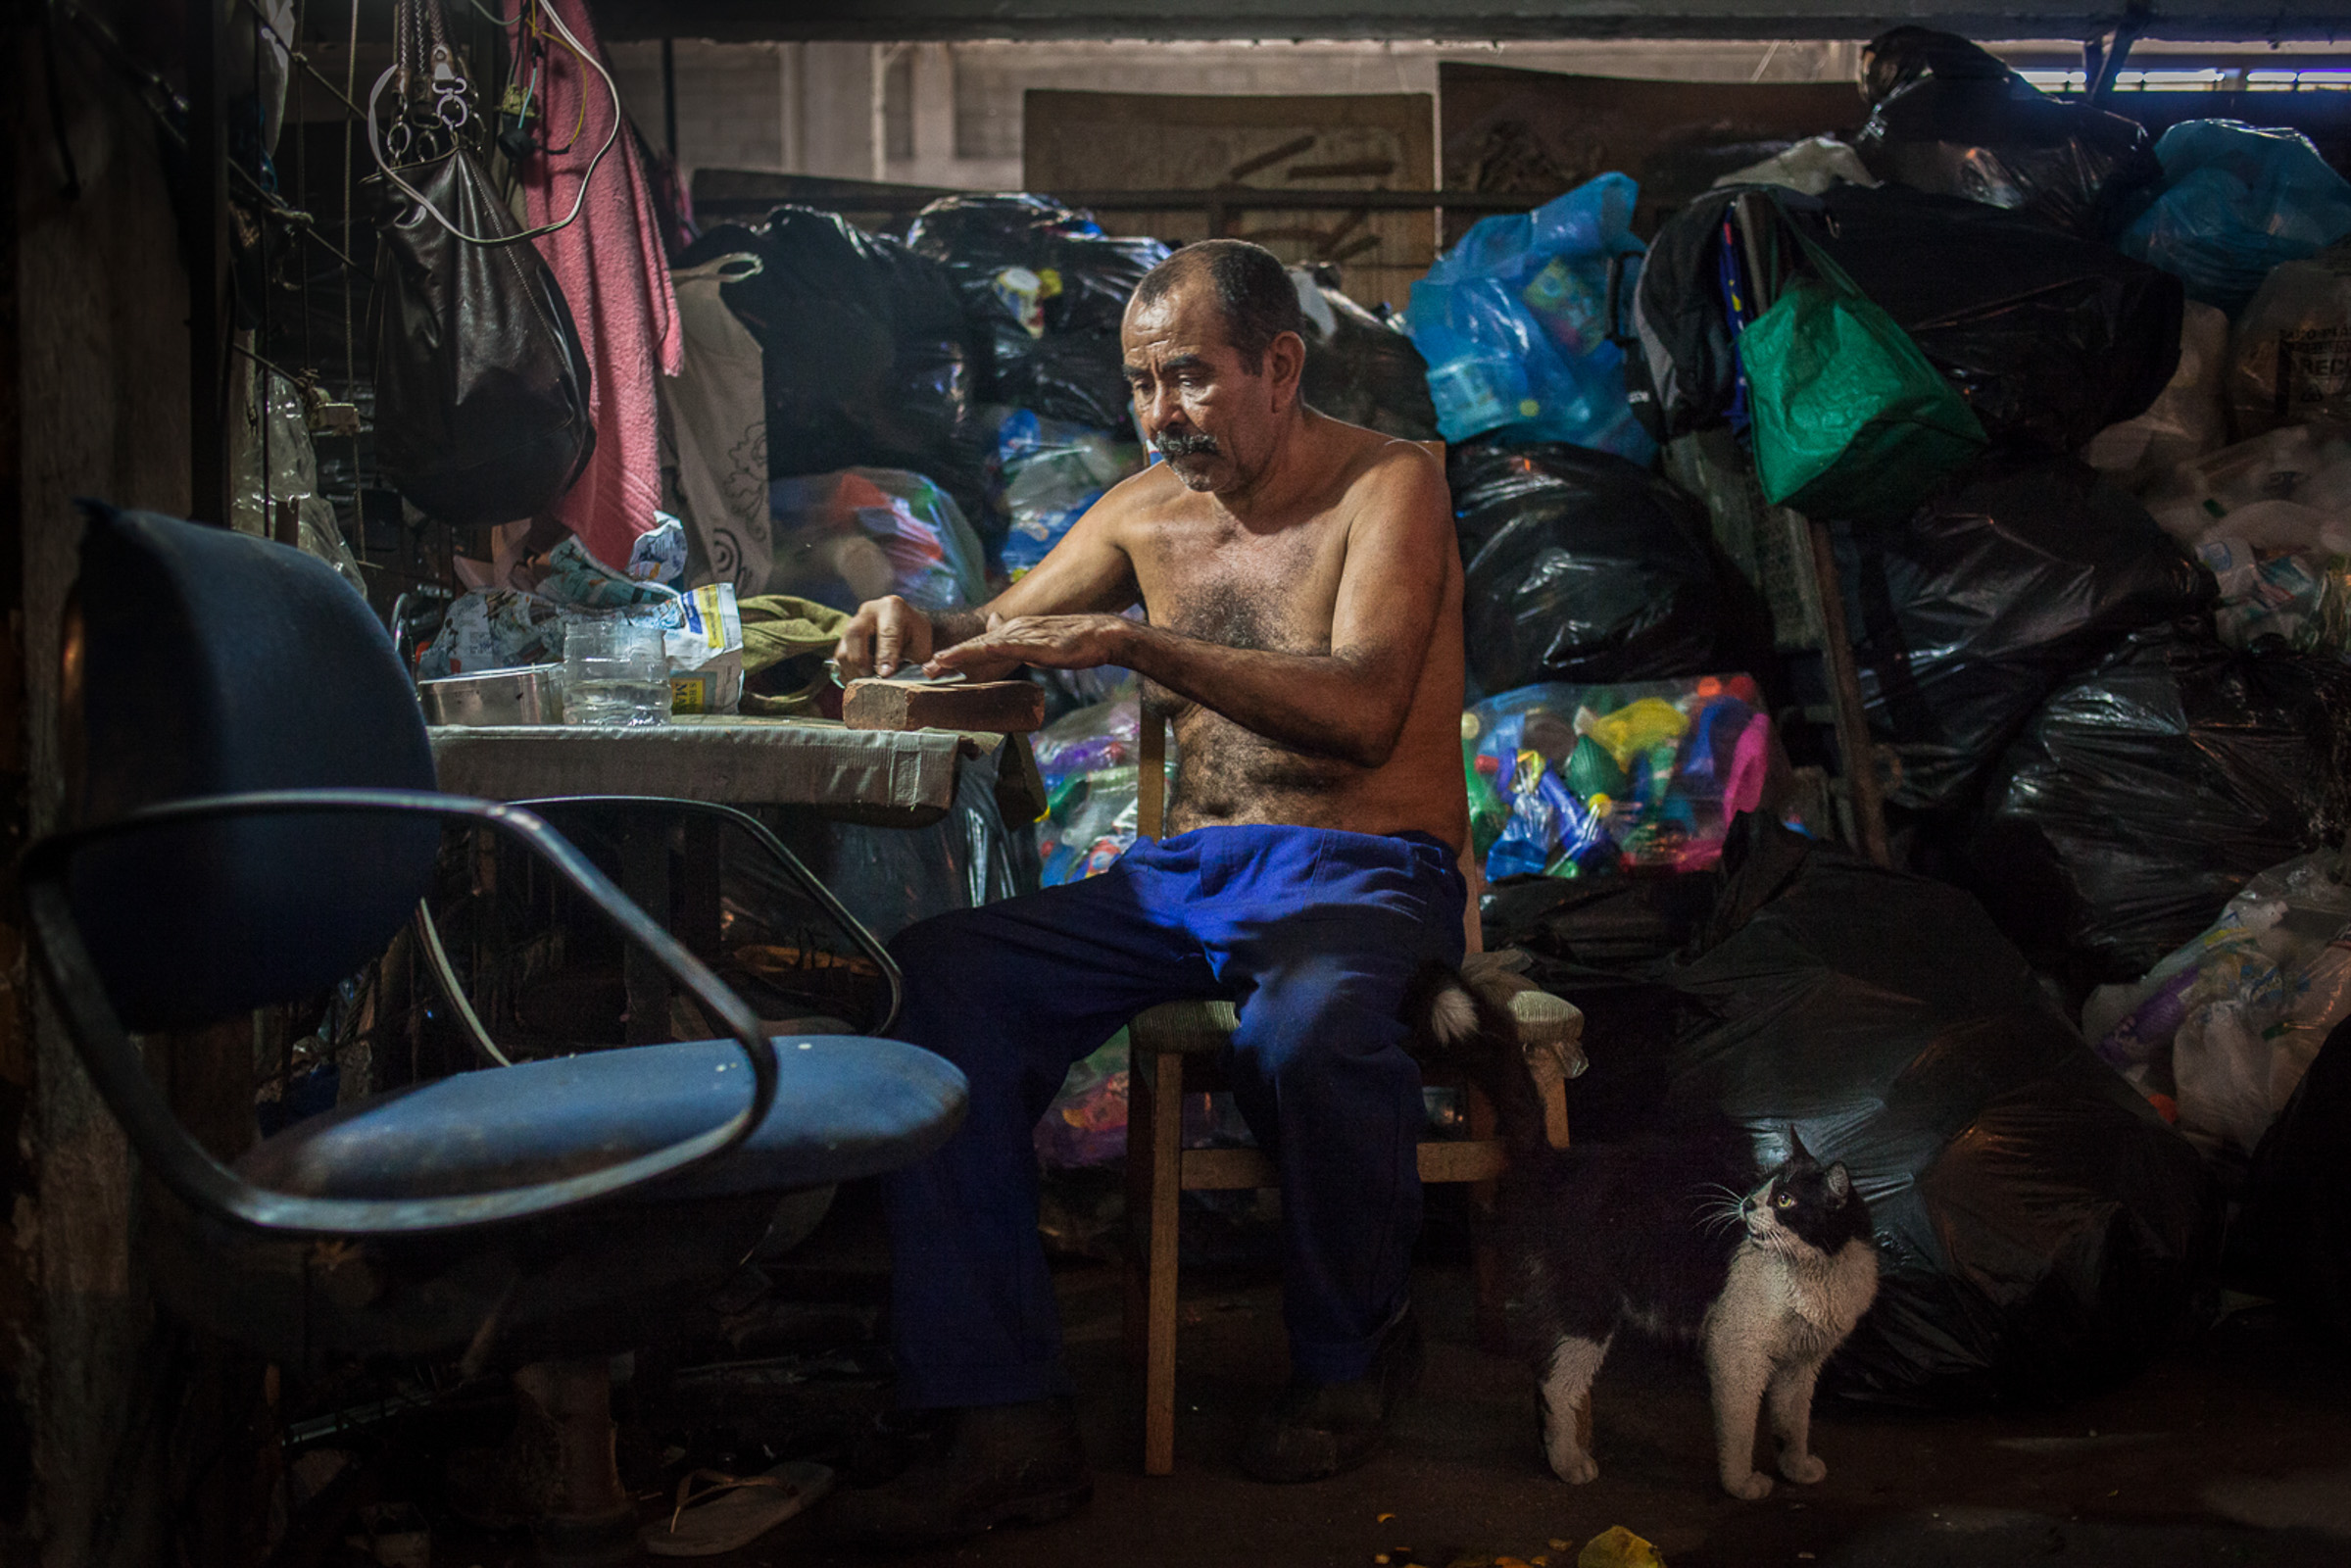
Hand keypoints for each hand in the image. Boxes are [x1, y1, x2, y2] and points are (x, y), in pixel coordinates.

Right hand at [834, 595, 933, 678]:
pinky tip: (861, 680)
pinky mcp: (845, 639)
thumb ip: (912, 660)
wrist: (908, 630)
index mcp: (892, 608)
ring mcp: (853, 624)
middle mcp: (869, 611)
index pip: (886, 632)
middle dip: (860, 659)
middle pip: (855, 633)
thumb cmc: (917, 639)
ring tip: (868, 682)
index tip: (886, 674)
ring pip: (843, 648)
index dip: (885, 655)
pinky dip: (848, 673)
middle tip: (870, 677)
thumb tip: (889, 675)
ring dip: (853, 670)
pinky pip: (839, 659)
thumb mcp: (922, 647)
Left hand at [927, 614, 1134, 681]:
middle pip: (976, 646)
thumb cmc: (1074, 642)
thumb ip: (1016, 639)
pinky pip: (1011, 647)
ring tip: (939, 664)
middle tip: (924, 670)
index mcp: (1013, 632)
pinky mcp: (1039, 643)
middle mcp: (1015, 630)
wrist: (1101, 635)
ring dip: (961, 655)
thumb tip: (995, 629)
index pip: (979, 646)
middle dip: (949, 658)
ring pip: (987, 646)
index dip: (954, 656)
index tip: (932, 668)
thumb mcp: (1039, 642)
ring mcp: (1026, 635)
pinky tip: (976, 654)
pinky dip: (991, 651)